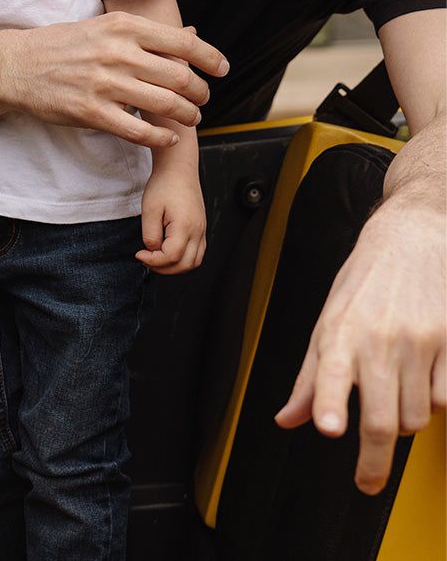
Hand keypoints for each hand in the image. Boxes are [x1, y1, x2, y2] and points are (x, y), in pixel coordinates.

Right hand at [0, 11, 227, 150]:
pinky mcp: (91, 112)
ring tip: (190, 119)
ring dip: (186, 116)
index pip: (181, 42)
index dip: (210, 58)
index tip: (222, 69)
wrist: (18, 64)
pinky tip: (167, 138)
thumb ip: (148, 35)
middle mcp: (116, 52)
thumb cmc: (64, 44)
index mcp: (123, 26)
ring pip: (164, 104)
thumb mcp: (105, 26)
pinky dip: (160, 137)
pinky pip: (138, 130)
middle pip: (179, 76)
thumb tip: (193, 37)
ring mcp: (104, 83)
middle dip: (200, 92)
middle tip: (202, 100)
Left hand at [136, 162, 206, 273]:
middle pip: (185, 265)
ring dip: (175, 266)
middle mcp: (198, 231)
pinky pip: (197, 252)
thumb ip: (151, 235)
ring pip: (194, 262)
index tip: (140, 254)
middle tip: (147, 260)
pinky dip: (184, 259)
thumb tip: (153, 251)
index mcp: (185, 226)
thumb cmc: (165, 184)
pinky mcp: (201, 228)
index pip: (171, 256)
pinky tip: (169, 252)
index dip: (153, 261)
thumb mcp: (150, 209)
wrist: (178, 169)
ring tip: (157, 259)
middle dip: (164, 268)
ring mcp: (202, 230)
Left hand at [275, 196, 446, 492]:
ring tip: (394, 398)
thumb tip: (288, 418)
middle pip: (382, 418)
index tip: (330, 428)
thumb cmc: (366, 282)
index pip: (331, 373)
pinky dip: (436, 403)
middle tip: (367, 478)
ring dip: (405, 422)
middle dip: (375, 458)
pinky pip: (446, 400)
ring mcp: (418, 342)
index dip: (332, 403)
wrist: (412, 238)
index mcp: (340, 331)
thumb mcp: (327, 321)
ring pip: (417, 417)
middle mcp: (378, 337)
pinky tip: (424, 383)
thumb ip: (310, 377)